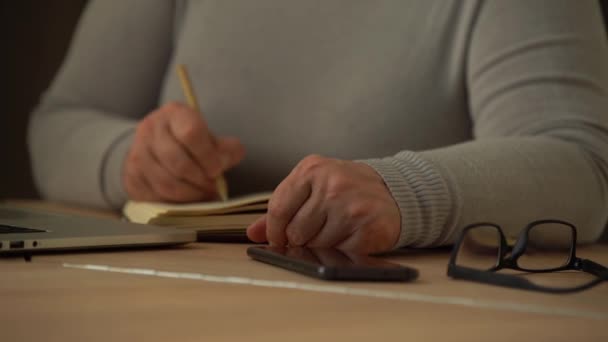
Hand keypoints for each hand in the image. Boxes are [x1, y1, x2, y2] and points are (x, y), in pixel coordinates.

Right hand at [123, 101, 244, 201]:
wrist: (155, 148)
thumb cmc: (189, 143)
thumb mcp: (210, 138)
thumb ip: (225, 148)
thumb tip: (232, 156)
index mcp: (174, 113)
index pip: (191, 133)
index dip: (208, 156)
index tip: (217, 169)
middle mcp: (150, 129)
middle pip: (177, 162)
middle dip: (200, 180)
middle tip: (212, 187)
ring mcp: (137, 152)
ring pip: (165, 182)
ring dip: (190, 195)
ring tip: (203, 195)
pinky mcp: (131, 176)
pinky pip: (155, 196)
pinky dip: (175, 203)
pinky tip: (187, 201)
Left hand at [247, 155, 400, 253]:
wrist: (393, 191)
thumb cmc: (348, 190)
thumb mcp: (313, 187)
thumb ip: (283, 208)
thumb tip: (254, 232)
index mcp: (311, 169)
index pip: (278, 208)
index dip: (275, 231)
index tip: (279, 238)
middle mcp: (330, 183)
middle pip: (294, 231)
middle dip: (301, 238)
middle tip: (318, 230)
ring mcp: (349, 204)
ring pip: (315, 243)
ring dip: (322, 244)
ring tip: (336, 229)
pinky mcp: (365, 225)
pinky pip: (338, 250)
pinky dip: (342, 248)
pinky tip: (350, 234)